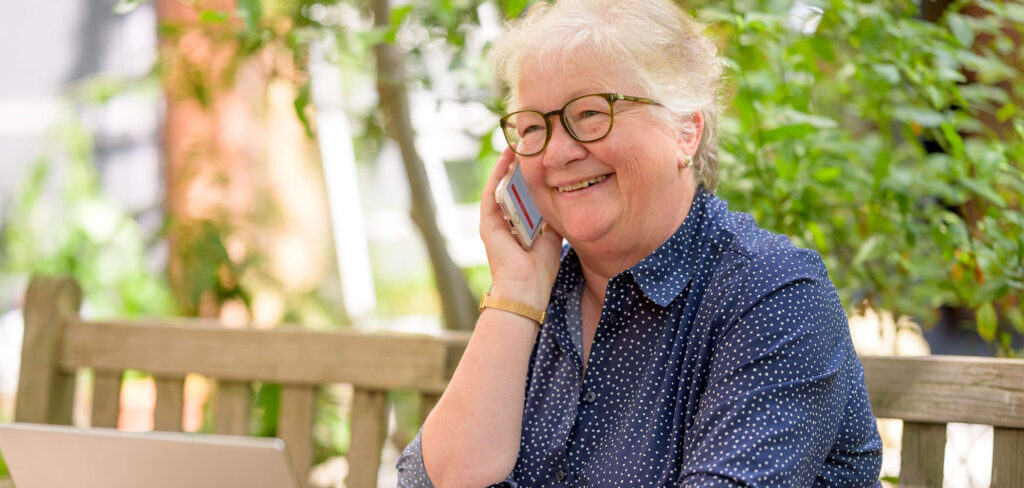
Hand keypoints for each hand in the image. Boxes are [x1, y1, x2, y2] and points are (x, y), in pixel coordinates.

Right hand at [479, 148, 562, 310]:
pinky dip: (499, 174)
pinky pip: (493, 192)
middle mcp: (504, 221)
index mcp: (519, 226)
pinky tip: (508, 157)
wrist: (526, 290)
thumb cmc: (540, 271)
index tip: (543, 156)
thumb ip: (552, 220)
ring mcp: (494, 220)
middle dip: (521, 164)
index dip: (532, 175)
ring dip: (509, 163)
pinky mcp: (487, 222)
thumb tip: (565, 200)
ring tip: (520, 142)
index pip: (525, 194)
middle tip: (531, 141)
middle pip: (512, 186)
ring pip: (501, 184)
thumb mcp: (552, 238)